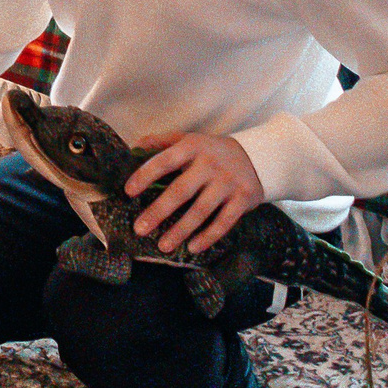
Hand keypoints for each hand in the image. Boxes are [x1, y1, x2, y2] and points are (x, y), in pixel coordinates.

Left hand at [125, 129, 262, 255]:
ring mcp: (228, 182)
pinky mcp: (243, 199)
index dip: (145, 175)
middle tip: (139, 229)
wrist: (258, 157)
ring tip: (162, 246)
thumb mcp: (190, 139)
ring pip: (201, 211)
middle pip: (180, 191)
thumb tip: (134, 147)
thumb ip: (163, 142)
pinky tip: (192, 247)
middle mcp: (210, 164)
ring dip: (180, 231)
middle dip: (158, 212)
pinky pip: (223, 222)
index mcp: (193, 147)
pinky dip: (208, 237)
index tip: (128, 192)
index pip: (164, 161)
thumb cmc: (212, 151)